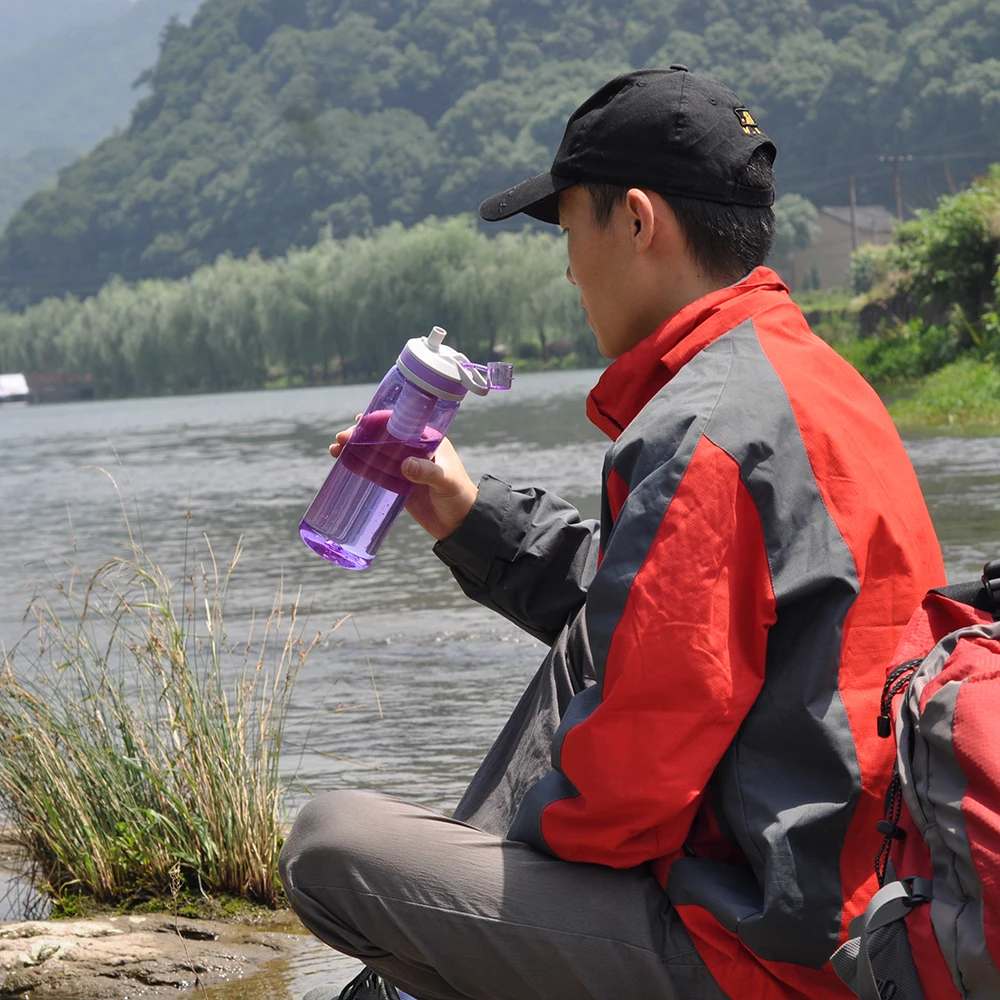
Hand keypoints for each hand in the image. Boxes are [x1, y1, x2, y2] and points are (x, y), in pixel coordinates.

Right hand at [329, 419, 477, 541]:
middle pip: (382, 437)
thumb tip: (405, 465)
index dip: (379, 420)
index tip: (360, 420)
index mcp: (429, 441)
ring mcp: (405, 467)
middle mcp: (414, 450)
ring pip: (375, 453)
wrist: (461, 525)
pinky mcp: (398, 484)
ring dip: (355, 449)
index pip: (401, 424)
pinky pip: (375, 472)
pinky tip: (344, 465)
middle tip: (342, 439)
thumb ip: (428, 473)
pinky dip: (360, 467)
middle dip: (361, 435)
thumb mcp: (446, 483)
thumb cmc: (460, 498)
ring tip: (336, 451)